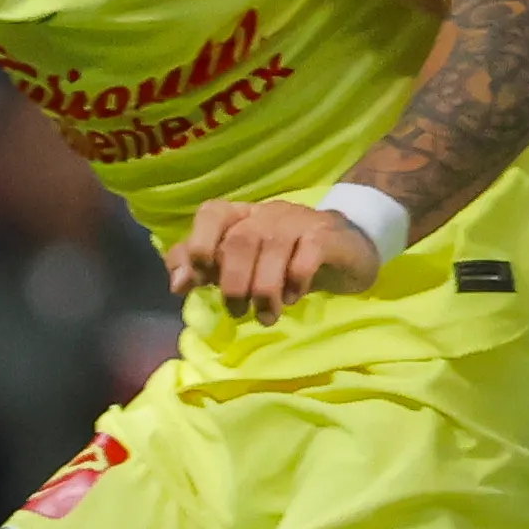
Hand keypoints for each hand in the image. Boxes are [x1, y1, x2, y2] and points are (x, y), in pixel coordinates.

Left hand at [166, 193, 380, 311]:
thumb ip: (207, 268)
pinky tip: (294, 298)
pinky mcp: (328, 235)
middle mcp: (268, 212)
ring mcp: (299, 220)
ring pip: (270, 248)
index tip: (201, 280)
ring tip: (266, 316)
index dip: (200, 244)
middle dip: (233, 283)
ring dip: (263, 290)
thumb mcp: (246, 264)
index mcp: (244, 215)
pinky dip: (294, 283)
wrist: (351, 251)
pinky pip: (306, 256)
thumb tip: (177, 284)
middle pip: (239, 239)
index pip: (212, 213)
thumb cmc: (290, 260)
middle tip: (239, 312)